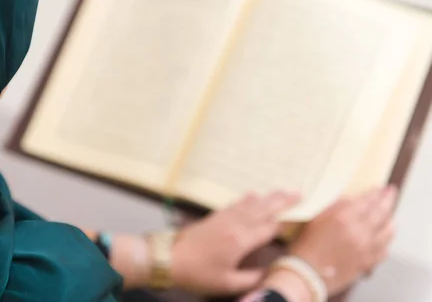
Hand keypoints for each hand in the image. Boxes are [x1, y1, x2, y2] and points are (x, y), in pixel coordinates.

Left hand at [171, 191, 299, 294]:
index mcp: (242, 240)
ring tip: (283, 191)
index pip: (270, 228)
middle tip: (300, 193)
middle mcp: (236, 224)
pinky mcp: (216, 216)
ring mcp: (225, 217)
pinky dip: (249, 199)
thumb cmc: (199, 273)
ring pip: (252, 203)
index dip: (286, 223)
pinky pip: (237, 203)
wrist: (170, 257)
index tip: (303, 217)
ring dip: (269, 197)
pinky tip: (253, 195)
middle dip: (283, 200)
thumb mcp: (228, 283)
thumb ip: (252, 278)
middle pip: (264, 208)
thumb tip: (270, 273)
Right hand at [290, 186, 396, 295]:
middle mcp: (359, 231)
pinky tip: (385, 236)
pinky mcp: (369, 262)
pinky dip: (386, 239)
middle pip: (380, 212)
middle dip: (387, 200)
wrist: (307, 274)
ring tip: (390, 213)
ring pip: (387, 230)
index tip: (379, 187)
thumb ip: (334, 207)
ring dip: (390, 219)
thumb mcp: (315, 219)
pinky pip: (385, 248)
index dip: (374, 192)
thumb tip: (350, 199)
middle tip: (390, 192)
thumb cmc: (306, 246)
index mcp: (344, 218)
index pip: (366, 200)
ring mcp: (366, 248)